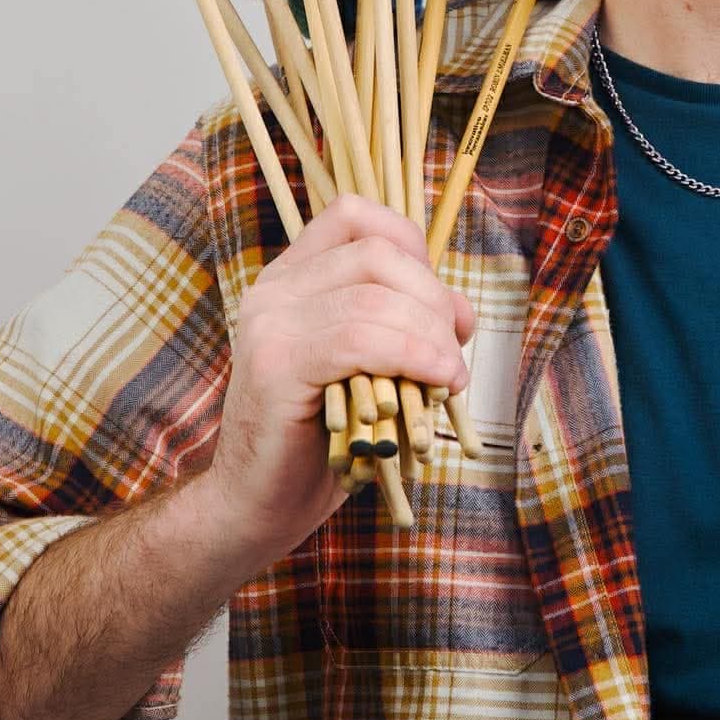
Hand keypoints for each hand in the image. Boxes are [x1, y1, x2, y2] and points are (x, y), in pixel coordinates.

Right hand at [195, 194, 472, 564]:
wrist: (258, 504)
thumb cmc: (324, 439)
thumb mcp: (375, 369)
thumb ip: (407, 326)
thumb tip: (461, 308)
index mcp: (293, 278)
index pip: (357, 216)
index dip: (415, 249)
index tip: (443, 309)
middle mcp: (274, 290)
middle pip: (377, 253)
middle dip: (433, 300)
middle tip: (453, 355)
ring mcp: (269, 324)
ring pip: (374, 298)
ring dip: (431, 337)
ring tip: (450, 379)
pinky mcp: (275, 366)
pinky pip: (360, 341)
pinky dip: (413, 357)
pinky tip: (438, 384)